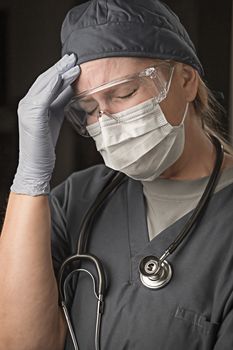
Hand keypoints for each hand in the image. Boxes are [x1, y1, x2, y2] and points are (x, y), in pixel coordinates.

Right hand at [11, 54, 79, 195]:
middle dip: (59, 67)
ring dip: (59, 73)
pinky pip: (44, 96)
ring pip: (44, 85)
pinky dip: (54, 85)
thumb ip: (59, 102)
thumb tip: (71, 88)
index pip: (46, 83)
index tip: (71, 62)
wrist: (36, 166)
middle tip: (73, 57)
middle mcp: (26, 103)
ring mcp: (27, 109)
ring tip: (73, 64)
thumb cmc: (45, 145)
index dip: (59, 71)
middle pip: (45, 80)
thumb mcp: (54, 118)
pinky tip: (64, 76)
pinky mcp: (32, 116)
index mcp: (32, 104)